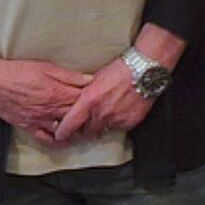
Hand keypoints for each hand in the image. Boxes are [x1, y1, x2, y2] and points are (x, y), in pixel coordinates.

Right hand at [0, 36, 90, 145]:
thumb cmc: (17, 72)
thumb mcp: (46, 67)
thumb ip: (69, 76)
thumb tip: (90, 79)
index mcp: (57, 93)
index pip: (83, 100)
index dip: (94, 99)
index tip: (102, 99)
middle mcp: (50, 109)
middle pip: (76, 116)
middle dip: (89, 116)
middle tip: (100, 116)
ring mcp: (39, 119)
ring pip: (64, 128)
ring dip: (76, 129)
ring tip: (88, 129)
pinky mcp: (27, 126)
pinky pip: (44, 138)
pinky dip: (56, 141)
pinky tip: (65, 141)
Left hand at [54, 26, 183, 144]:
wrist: (144, 69)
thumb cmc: (120, 69)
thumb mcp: (94, 80)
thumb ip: (85, 97)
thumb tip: (78, 106)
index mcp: (89, 101)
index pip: (70, 124)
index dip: (63, 131)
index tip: (60, 135)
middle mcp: (101, 113)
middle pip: (87, 131)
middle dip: (87, 128)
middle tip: (90, 122)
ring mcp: (116, 119)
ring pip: (104, 130)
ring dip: (104, 124)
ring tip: (110, 111)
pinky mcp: (130, 121)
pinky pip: (120, 127)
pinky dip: (118, 122)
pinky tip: (122, 109)